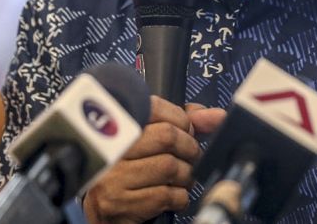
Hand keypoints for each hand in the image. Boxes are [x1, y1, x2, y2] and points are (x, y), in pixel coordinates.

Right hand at [82, 96, 225, 223]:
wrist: (101, 210)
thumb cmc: (132, 169)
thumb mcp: (151, 139)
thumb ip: (182, 122)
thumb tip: (215, 116)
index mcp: (117, 125)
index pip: (156, 107)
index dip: (182, 120)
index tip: (187, 130)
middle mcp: (111, 148)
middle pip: (167, 137)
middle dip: (189, 149)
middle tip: (189, 158)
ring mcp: (112, 175)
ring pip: (170, 167)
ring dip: (186, 176)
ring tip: (180, 179)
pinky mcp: (118, 202)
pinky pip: (166, 196)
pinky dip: (179, 197)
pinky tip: (172, 197)